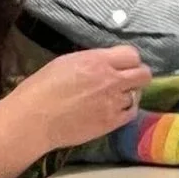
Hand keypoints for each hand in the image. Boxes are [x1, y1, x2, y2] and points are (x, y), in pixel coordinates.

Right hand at [17, 45, 151, 151]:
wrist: (35, 119)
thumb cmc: (41, 88)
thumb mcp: (66, 62)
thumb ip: (92, 61)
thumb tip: (105, 63)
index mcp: (97, 61)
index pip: (132, 55)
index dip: (129, 60)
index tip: (122, 65)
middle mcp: (110, 80)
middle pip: (144, 74)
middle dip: (138, 75)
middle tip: (127, 80)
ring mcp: (113, 102)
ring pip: (137, 95)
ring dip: (128, 94)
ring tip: (112, 97)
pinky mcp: (112, 122)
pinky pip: (131, 113)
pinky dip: (126, 110)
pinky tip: (113, 109)